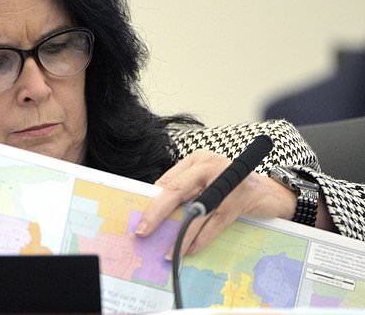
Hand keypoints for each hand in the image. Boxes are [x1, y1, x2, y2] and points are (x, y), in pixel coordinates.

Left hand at [135, 149, 296, 256]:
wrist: (269, 192)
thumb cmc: (232, 185)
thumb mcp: (206, 178)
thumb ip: (184, 185)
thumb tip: (156, 203)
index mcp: (198, 159)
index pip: (169, 180)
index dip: (153, 200)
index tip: (141, 217)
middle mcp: (209, 167)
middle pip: (176, 191)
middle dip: (157, 214)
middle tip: (143, 231)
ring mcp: (225, 184)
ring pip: (195, 213)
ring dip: (181, 236)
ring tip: (169, 251)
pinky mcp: (237, 202)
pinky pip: (214, 225)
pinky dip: (201, 239)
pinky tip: (190, 250)